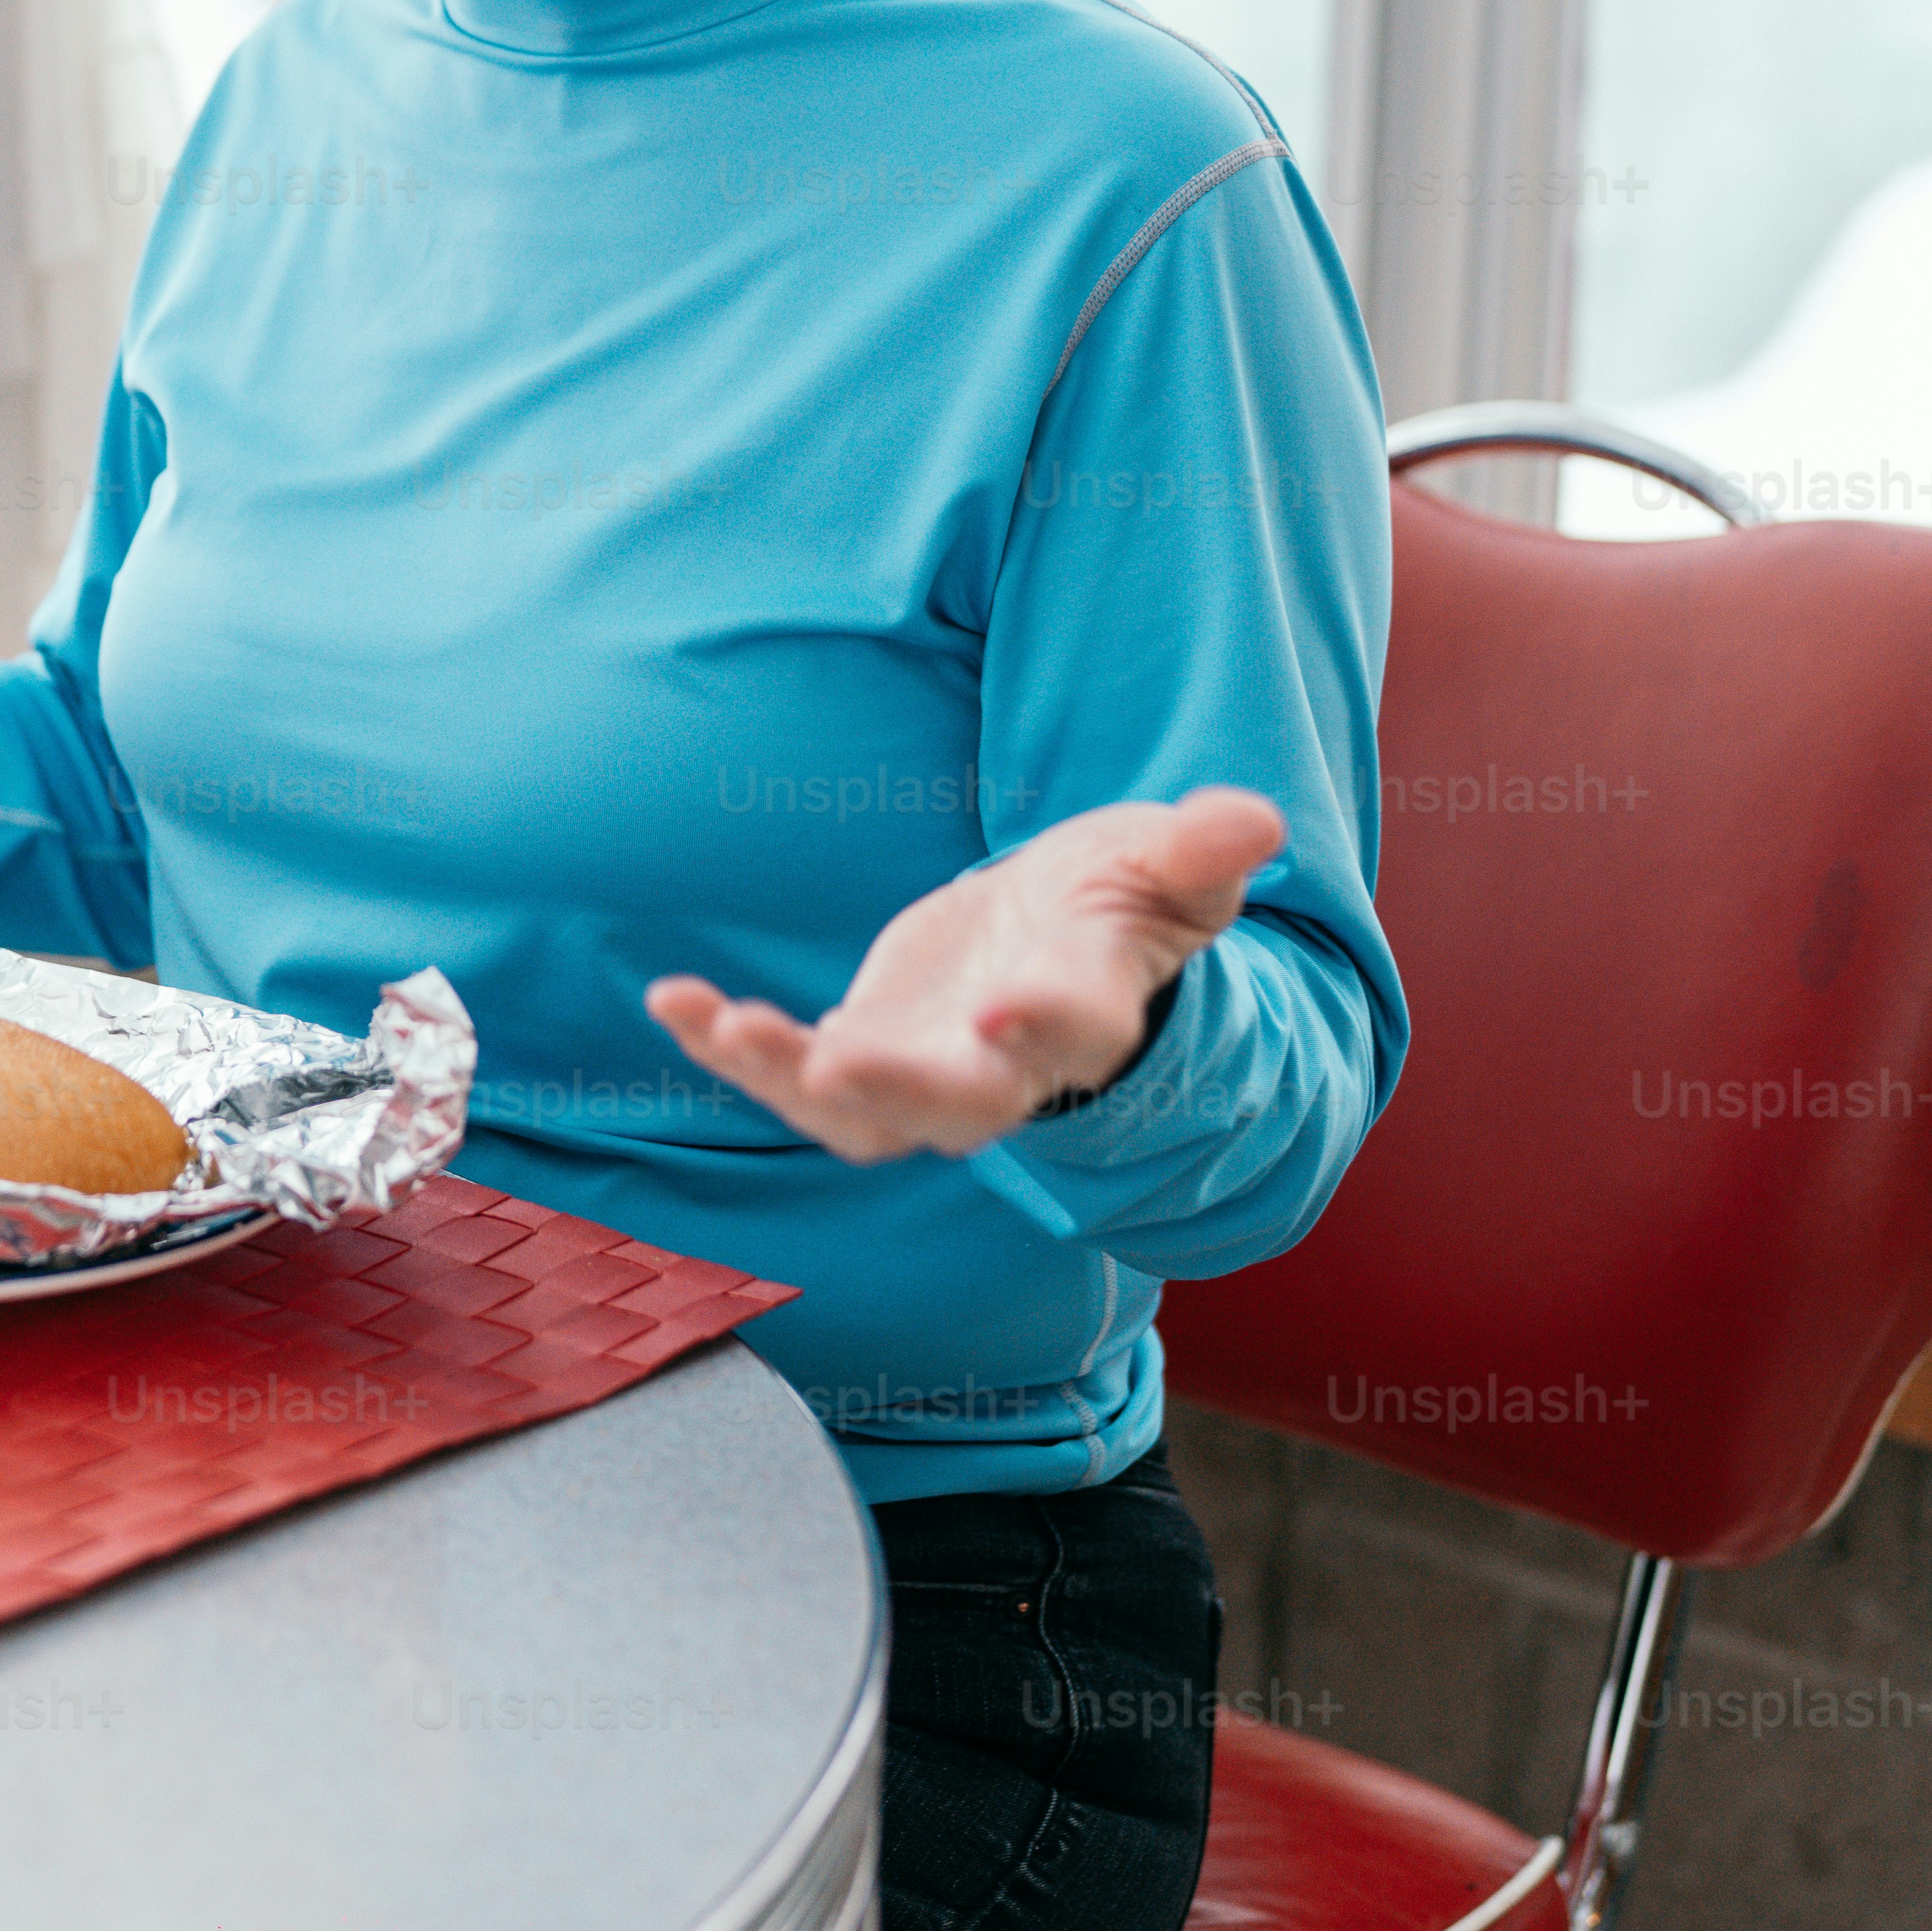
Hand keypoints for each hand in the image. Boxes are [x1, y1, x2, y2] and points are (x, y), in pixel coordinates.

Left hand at [644, 788, 1285, 1164]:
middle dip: (894, 1087)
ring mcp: (919, 1076)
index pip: (1072, 1032)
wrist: (1051, 949)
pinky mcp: (853, 1058)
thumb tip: (1259, 818)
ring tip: (721, 1024)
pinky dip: (727, 1043)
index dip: (1044, 1021)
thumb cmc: (1117, 905)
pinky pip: (784, 1072)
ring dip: (784, 1074)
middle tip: (837, 1067)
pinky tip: (672, 1002)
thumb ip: (1201, 851)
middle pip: (951, 1103)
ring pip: (852, 1112)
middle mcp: (999, 1069)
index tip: (1009, 1006)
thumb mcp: (1163, 865)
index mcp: (1084, 1016)